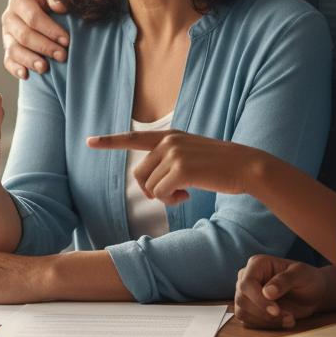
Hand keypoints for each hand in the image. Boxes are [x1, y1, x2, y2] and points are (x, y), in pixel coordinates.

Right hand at [2, 0, 69, 79]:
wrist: (41, 6)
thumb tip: (61, 6)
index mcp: (20, 0)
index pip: (34, 18)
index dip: (51, 31)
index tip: (66, 41)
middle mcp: (10, 17)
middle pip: (24, 36)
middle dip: (44, 47)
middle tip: (62, 56)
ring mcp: (7, 34)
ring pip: (14, 49)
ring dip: (30, 60)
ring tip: (44, 68)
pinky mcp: (7, 48)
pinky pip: (8, 60)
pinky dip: (15, 69)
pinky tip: (26, 75)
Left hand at [87, 129, 270, 204]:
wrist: (246, 166)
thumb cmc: (220, 166)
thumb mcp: (191, 156)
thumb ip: (169, 162)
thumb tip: (150, 188)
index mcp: (169, 136)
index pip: (133, 138)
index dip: (110, 141)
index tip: (89, 141)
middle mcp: (168, 141)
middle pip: (140, 174)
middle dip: (152, 190)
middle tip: (173, 195)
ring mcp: (173, 153)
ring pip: (149, 186)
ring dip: (164, 197)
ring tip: (184, 193)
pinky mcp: (180, 168)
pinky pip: (161, 193)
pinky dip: (171, 200)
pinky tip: (187, 195)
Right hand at [234, 255, 329, 329]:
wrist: (312, 293)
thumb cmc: (307, 279)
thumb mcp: (302, 274)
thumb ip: (284, 280)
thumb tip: (266, 292)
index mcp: (257, 264)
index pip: (247, 283)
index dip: (258, 299)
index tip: (276, 311)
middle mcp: (247, 277)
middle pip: (241, 299)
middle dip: (263, 313)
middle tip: (289, 318)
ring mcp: (246, 294)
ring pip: (242, 312)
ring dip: (265, 322)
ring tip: (289, 320)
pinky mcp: (249, 309)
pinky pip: (248, 322)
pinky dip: (265, 326)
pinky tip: (282, 322)